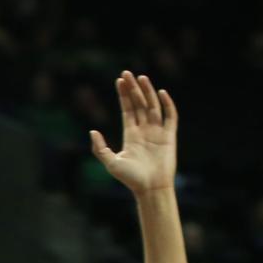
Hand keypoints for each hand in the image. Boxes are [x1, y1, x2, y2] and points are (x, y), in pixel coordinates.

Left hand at [90, 71, 177, 195]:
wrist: (150, 189)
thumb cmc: (130, 179)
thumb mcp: (111, 163)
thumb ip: (100, 148)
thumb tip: (92, 131)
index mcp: (131, 135)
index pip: (127, 110)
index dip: (124, 95)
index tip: (120, 81)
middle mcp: (144, 131)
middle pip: (138, 104)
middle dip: (133, 89)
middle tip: (127, 73)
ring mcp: (157, 132)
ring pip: (153, 106)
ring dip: (148, 92)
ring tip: (141, 77)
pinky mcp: (169, 136)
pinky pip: (170, 117)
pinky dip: (167, 104)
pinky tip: (161, 93)